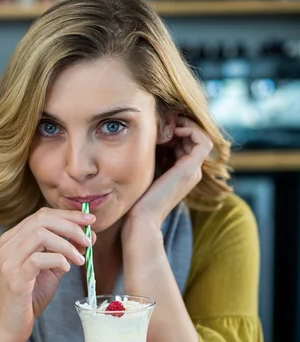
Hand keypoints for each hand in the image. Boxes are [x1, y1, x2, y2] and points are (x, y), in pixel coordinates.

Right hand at [0, 207, 95, 341]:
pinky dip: (58, 260)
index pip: (42, 215)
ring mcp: (8, 260)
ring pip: (40, 234)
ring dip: (67, 244)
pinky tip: (66, 269)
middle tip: (89, 239)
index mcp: (14, 238)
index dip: (68, 215)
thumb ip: (65, 252)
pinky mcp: (14, 277)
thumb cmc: (30, 297)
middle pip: (41, 219)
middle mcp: (8, 245)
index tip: (90, 220)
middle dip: (71, 225)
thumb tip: (88, 237)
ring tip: (80, 259)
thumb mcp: (51, 270)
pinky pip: (38, 259)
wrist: (8, 325)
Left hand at [125, 116, 212, 230]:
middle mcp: (192, 172)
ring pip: (201, 137)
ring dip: (185, 126)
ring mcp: (193, 171)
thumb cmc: (138, 198)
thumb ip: (154, 155)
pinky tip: (172, 131)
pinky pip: (202, 141)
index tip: (159, 127)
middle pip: (194, 138)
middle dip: (180, 125)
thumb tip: (151, 136)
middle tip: (163, 122)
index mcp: (182, 173)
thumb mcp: (147, 170)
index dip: (177, 130)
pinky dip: (190, 130)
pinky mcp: (190, 169)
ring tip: (166, 126)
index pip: (187, 143)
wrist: (141, 218)